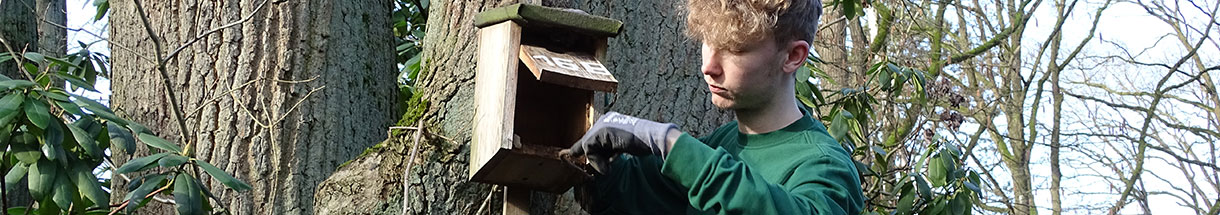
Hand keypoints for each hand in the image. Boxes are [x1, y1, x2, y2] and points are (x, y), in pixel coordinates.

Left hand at [562, 112, 678, 173]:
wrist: (652, 137)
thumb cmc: (643, 143)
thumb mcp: (623, 146)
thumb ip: (610, 150)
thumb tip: (600, 162)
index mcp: (611, 121)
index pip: (595, 137)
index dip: (589, 151)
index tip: (574, 156)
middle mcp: (605, 120)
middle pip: (589, 142)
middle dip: (593, 158)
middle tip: (605, 168)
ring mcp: (603, 125)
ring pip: (587, 146)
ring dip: (596, 161)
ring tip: (609, 166)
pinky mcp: (601, 132)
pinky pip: (589, 148)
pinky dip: (596, 160)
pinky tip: (609, 166)